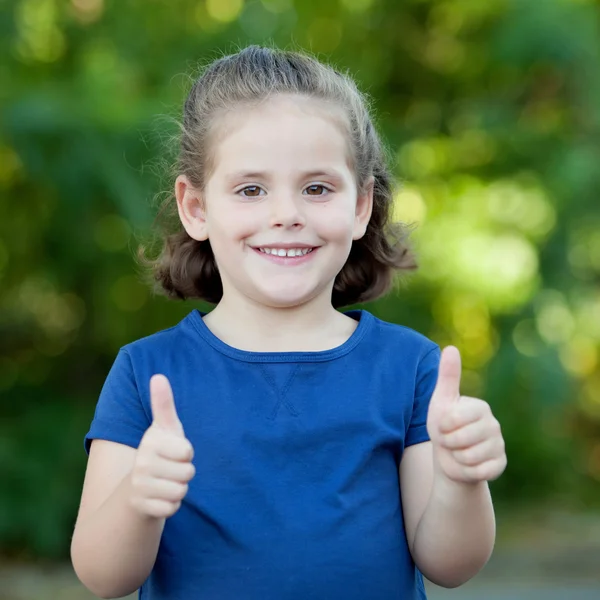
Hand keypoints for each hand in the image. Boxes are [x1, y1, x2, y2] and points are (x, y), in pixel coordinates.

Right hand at [130, 375, 194, 518]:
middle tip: (169, 469)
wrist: (135, 488)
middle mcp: (141, 464)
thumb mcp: (164, 428)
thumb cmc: (158, 452)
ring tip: (165, 482)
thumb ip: (163, 403)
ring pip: (181, 491)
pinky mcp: (143, 507)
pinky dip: (171, 505)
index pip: (188, 451)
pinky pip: (173, 508)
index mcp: (150, 442)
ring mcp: (140, 487)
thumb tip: (158, 376)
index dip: (186, 453)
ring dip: (178, 488)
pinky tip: (160, 497)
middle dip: (184, 473)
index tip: (173, 451)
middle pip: (188, 472)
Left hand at [426, 347, 506, 484]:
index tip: (443, 425)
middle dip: (447, 443)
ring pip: (469, 457)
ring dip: (456, 458)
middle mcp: (494, 425)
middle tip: (450, 440)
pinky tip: (468, 465)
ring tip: (458, 451)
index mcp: (480, 407)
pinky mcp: (500, 465)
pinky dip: (466, 471)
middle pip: (460, 439)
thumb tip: (451, 348)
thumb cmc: (444, 426)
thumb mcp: (441, 400)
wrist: (450, 457)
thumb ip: (447, 376)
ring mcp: (499, 446)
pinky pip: (479, 472)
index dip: (441, 427)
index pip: (453, 419)